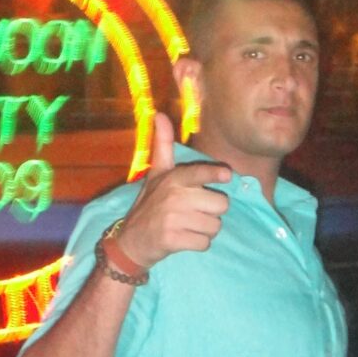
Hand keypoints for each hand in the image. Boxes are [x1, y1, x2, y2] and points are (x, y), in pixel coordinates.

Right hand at [114, 113, 230, 270]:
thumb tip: (159, 113)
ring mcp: (172, 219)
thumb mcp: (155, 173)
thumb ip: (162, 144)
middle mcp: (173, 196)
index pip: (202, 172)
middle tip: (195, 212)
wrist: (131, 242)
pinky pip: (205, 243)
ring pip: (215, 225)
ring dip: (206, 229)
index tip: (226, 174)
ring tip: (189, 225)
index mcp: (172, 178)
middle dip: (213, 211)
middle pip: (220, 204)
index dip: (217, 173)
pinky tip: (184, 239)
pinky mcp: (173, 240)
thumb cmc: (149, 204)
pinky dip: (199, 244)